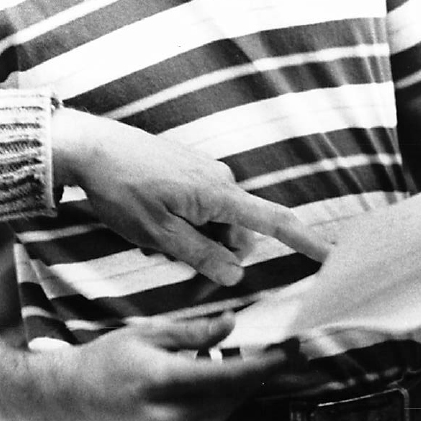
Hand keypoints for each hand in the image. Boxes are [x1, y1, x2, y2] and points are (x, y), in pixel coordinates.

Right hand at [34, 312, 296, 420]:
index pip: (231, 376)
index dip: (267, 365)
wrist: (70, 400)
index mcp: (167, 381)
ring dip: (243, 389)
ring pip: (226, 412)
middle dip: (263, 377)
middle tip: (290, 356)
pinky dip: (223, 402)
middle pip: (236, 398)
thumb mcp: (146, 335)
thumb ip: (191, 333)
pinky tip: (218, 382)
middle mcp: (174, 415)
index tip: (292, 352)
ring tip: (249, 364)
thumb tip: (231, 324)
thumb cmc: (105, 361)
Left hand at [52, 108, 329, 285]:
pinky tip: (149, 218)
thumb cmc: (120, 189)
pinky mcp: (183, 166)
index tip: (333, 255)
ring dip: (193, 236)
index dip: (305, 241)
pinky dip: (182, 219)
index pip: (273, 221)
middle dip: (215, 251)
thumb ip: (201, 256)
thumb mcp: (159, 234)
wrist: (87, 146)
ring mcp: (200, 169)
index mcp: (218, 194)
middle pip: (237, 231)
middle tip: (169, 257)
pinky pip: (197, 203)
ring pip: (214, 220)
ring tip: (150, 235)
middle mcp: (217, 177)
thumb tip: (237, 273)